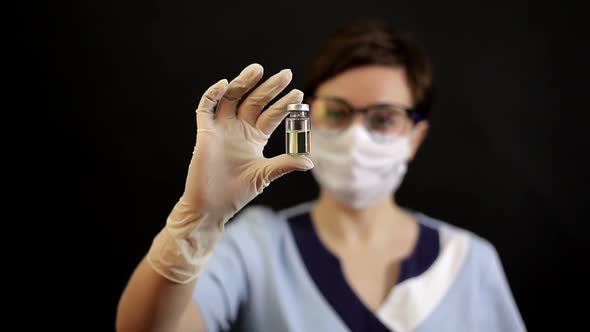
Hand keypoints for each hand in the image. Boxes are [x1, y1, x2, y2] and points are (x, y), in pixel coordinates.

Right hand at [147, 64, 312, 282]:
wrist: (212, 207)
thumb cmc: (237, 193)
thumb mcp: (265, 175)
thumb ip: (285, 164)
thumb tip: (310, 161)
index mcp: (255, 138)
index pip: (272, 115)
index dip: (284, 104)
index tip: (299, 93)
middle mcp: (239, 129)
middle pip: (255, 101)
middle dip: (269, 88)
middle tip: (285, 74)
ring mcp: (222, 129)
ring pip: (232, 98)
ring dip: (243, 83)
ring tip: (257, 70)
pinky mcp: (205, 132)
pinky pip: (206, 108)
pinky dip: (213, 95)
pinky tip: (225, 85)